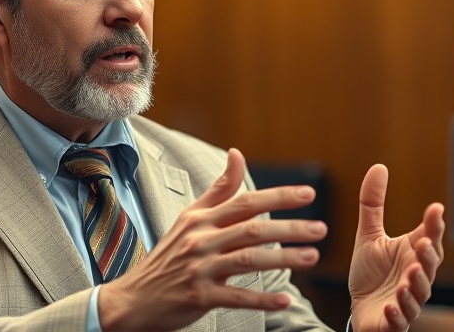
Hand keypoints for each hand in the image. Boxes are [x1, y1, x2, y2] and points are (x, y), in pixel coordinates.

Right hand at [98, 148, 327, 330]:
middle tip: (320, 229)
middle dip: (290, 228)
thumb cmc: (168, 256)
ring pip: (247, 260)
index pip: (245, 201)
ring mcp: (199, 269)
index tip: (308, 193)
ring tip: (312, 258)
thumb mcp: (189, 218)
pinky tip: (284, 300)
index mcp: (200, 219)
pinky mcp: (198, 297)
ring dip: (283, 259)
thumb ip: (219, 190)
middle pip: (251, 229)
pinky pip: (235, 297)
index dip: (279, 196)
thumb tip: (237, 153)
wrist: (133, 298)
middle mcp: (200, 240)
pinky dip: (261, 299)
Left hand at [348, 164, 444, 331]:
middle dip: (427, 256)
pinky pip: (400, 320)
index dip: (433, 225)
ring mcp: (407, 301)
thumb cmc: (371, 274)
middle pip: (428, 267)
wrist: (361, 310)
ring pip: (418, 295)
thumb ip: (373, 204)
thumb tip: (379, 167)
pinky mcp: (393, 322)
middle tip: (423, 243)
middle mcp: (415, 279)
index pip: (428, 238)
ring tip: (410, 273)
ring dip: (416, 285)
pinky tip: (392, 305)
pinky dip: (397, 313)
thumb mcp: (368, 235)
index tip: (435, 209)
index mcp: (412, 256)